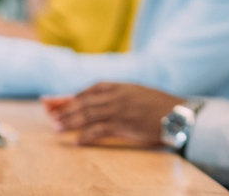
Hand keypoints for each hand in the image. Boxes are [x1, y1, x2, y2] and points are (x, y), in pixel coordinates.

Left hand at [47, 82, 182, 146]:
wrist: (179, 114)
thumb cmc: (160, 106)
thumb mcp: (138, 94)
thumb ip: (120, 96)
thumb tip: (102, 102)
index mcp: (121, 86)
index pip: (90, 89)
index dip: (72, 96)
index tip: (57, 101)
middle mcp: (118, 95)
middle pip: (84, 101)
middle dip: (64, 107)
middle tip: (49, 113)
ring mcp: (120, 109)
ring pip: (88, 114)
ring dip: (70, 122)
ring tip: (57, 128)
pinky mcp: (124, 124)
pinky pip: (100, 130)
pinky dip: (86, 136)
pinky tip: (77, 142)